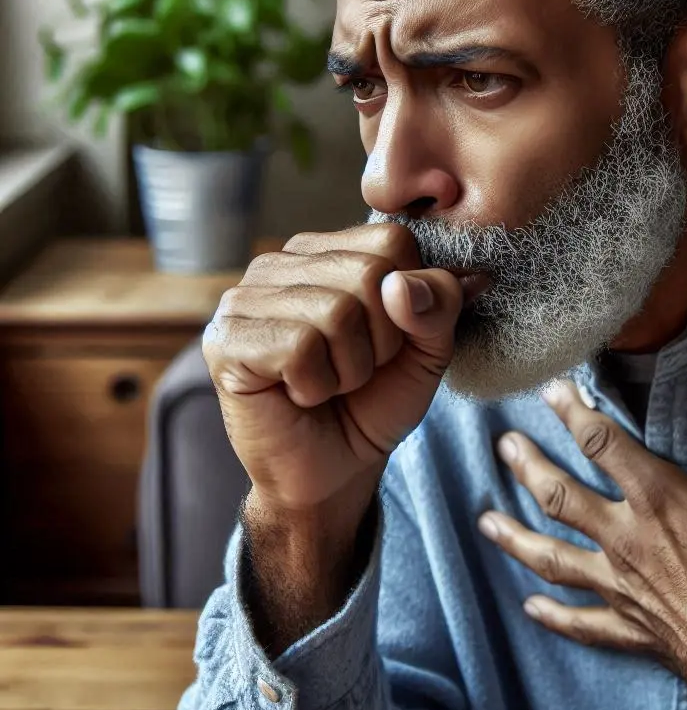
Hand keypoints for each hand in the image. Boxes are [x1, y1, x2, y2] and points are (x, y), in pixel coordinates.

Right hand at [203, 225, 463, 514]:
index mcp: (330, 250)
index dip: (410, 300)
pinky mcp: (225, 339)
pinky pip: (300, 347)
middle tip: (356, 369)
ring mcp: (246, 296)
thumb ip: (437, 303)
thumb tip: (405, 284)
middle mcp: (282, 261)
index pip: (394, 241)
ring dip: (350, 369)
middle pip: (370, 275)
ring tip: (329, 382)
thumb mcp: (429, 348)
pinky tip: (300, 394)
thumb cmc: (377, 399)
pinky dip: (316, 385)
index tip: (390, 337)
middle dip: (382, 341)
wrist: (336, 468)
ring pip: (336, 312)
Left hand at [478, 343, 686, 709]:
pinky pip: (580, 621)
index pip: (602, 442)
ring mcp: (619, 586)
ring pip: (553, 558)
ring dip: (517, 537)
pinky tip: (530, 607)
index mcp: (657, 499)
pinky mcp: (626, 627)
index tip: (549, 389)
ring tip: (486, 522)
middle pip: (562, 496)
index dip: (573, 411)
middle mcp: (625, 539)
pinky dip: (553, 615)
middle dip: (529, 467)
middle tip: (502, 445)